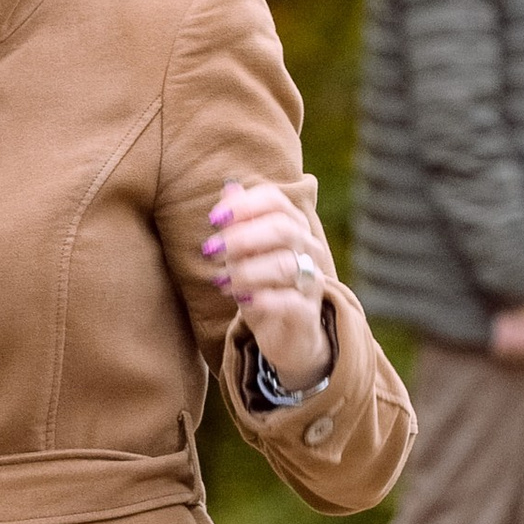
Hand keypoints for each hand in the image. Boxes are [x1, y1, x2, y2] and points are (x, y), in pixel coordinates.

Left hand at [203, 176, 334, 385]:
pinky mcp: (307, 312)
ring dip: (246, 270)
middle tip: (212, 251)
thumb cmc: (263, 287)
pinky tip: (243, 300)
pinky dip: (262, 298)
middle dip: (242, 237)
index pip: (275, 200)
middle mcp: (308, 248)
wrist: (288, 336)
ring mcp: (311, 280)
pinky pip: (289, 300)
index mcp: (293, 226)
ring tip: (223, 282)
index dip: (243, 205)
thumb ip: (239, 222)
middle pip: (282, 228)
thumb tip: (229, 188)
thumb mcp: (246, 254)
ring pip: (285, 264)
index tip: (214, 219)